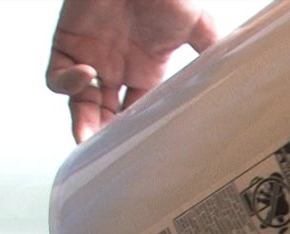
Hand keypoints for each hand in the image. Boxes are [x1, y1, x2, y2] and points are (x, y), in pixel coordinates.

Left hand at [46, 0, 218, 142]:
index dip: (135, 131)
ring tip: (89, 135)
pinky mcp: (65, 44)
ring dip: (83, 121)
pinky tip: (87, 77)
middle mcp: (117, 68)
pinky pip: (56, 78)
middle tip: (111, 154)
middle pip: (106, 114)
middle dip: (106, 135)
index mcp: (146, 69)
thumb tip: (233, 79)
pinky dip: (67, 84)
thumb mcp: (197, 22)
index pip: (137, 111)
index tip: (141, 148)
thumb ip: (211, 50)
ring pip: (80, 104)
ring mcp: (90, 57)